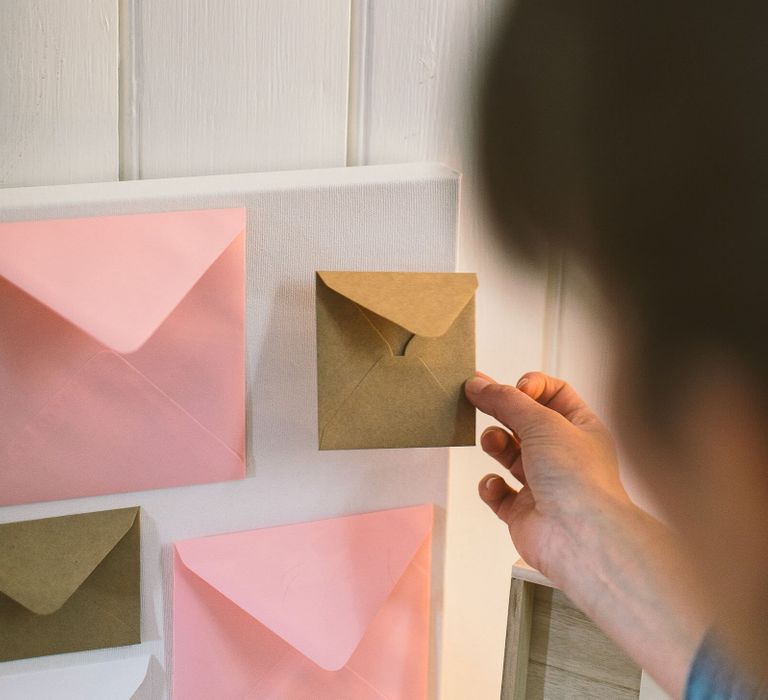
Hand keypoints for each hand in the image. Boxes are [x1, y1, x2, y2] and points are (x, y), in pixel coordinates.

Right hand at [466, 371, 706, 697]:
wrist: (579, 537)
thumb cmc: (578, 479)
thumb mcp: (542, 422)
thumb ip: (506, 400)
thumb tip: (480, 384)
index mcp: (580, 429)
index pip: (554, 394)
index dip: (531, 386)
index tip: (513, 388)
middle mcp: (563, 455)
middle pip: (525, 422)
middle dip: (502, 410)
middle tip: (475, 398)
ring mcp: (543, 484)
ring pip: (509, 454)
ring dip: (495, 443)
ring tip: (493, 442)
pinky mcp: (523, 511)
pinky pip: (498, 493)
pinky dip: (491, 486)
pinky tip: (495, 484)